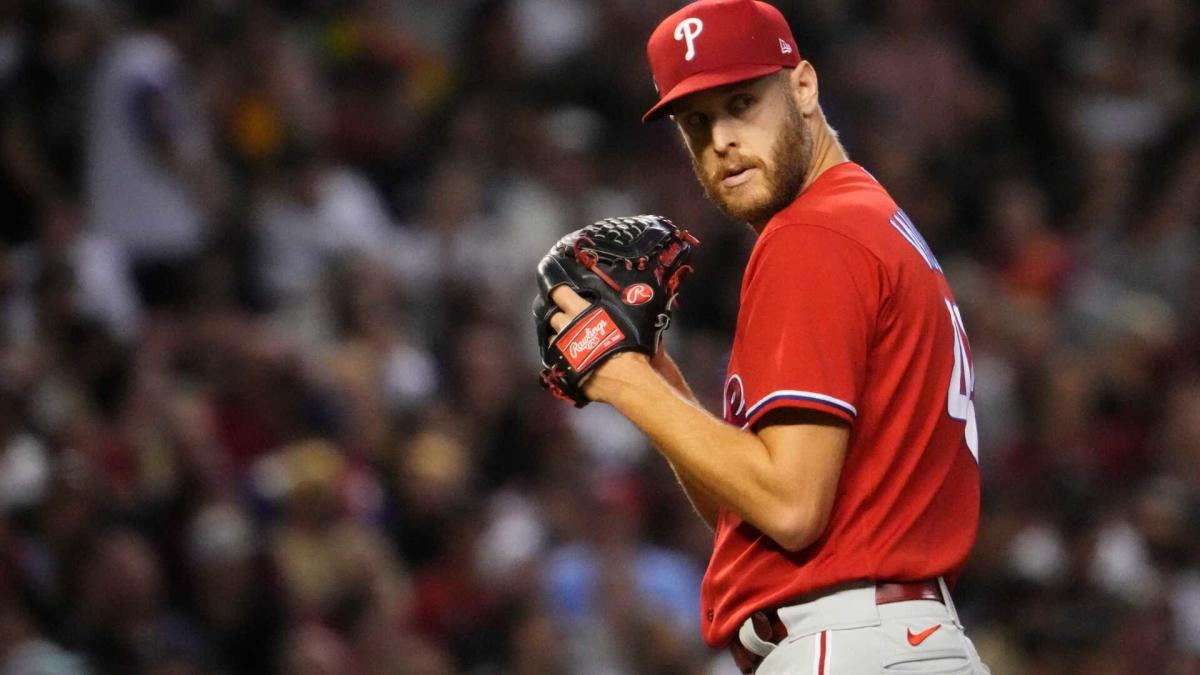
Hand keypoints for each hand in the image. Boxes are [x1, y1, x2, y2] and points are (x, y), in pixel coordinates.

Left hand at [548, 286, 650, 402]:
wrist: (626, 381)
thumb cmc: (632, 349)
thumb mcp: (634, 322)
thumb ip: (627, 311)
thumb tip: (638, 300)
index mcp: (583, 311)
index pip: (560, 293)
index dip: (557, 290)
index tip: (558, 290)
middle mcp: (569, 328)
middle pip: (553, 316)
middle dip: (558, 315)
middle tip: (567, 317)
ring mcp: (563, 349)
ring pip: (552, 337)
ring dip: (558, 336)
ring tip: (570, 340)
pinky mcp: (563, 368)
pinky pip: (555, 358)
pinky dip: (560, 356)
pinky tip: (570, 358)